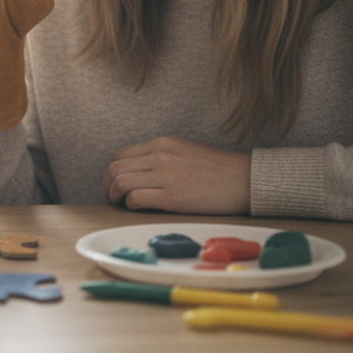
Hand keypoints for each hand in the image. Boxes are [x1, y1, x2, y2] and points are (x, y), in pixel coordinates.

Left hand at [102, 136, 250, 214]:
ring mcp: (165, 176)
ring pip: (120, 183)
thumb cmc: (217, 168)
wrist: (244, 179)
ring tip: (121, 203)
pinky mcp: (172, 197)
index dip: (113, 171)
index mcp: (162, 144)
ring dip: (115, 196)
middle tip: (112, 196)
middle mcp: (159, 157)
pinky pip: (136, 199)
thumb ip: (161, 157)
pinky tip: (138, 208)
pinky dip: (130, 205)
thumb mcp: (184, 151)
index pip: (121, 156)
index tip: (116, 182)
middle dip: (107, 184)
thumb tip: (140, 171)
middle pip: (115, 169)